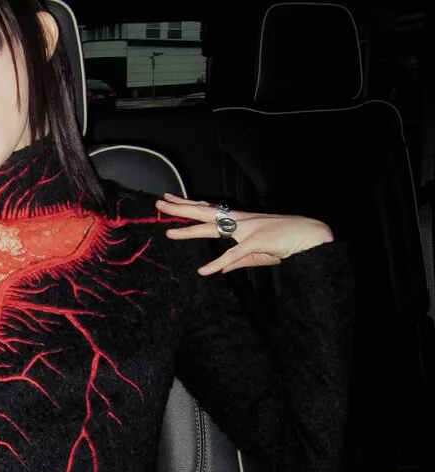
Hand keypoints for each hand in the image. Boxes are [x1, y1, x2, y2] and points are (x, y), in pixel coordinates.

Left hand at [155, 192, 332, 274]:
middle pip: (204, 212)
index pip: (209, 210)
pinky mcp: (257, 242)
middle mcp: (240, 220)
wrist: (311, 236)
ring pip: (213, 228)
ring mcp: (247, 229)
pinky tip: (204, 271)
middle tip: (159, 203)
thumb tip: (218, 270)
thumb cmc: (286, 242)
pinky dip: (218, 263)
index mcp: (240, 220)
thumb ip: (236, 261)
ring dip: (190, 231)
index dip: (189, 205)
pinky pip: (234, 254)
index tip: (171, 200)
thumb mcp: (257, 253)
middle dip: (181, 208)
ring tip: (170, 233)